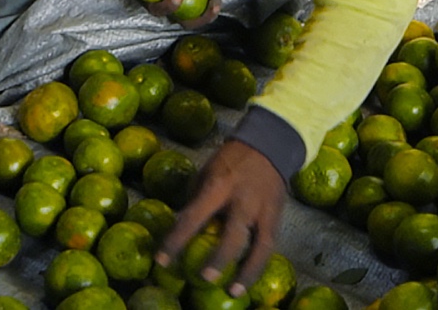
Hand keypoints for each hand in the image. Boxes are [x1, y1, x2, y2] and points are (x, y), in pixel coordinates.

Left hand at [157, 140, 284, 297]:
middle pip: (232, 234)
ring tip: (233, 291)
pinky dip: (258, 265)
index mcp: (218, 186)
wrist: (268, 146)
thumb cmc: (229, 162)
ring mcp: (262, 210)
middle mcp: (242, 200)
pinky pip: (269, 245)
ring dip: (247, 271)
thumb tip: (180, 227)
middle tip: (203, 278)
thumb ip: (195, 201)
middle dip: (219, 258)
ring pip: (259, 245)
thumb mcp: (205, 174)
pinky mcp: (276, 217)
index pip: (193, 217)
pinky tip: (247, 281)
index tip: (161, 260)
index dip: (176, 240)